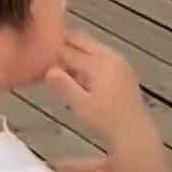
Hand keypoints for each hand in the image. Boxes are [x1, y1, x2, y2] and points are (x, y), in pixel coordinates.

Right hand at [45, 32, 149, 146]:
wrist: (133, 129)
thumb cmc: (105, 120)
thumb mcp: (81, 105)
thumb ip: (64, 85)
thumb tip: (49, 69)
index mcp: (100, 64)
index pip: (72, 51)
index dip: (54, 50)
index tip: (38, 49)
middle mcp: (111, 56)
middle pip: (85, 42)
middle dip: (66, 42)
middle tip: (46, 46)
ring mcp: (120, 61)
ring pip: (94, 47)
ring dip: (77, 49)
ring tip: (58, 57)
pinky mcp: (124, 69)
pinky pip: (102, 55)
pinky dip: (88, 57)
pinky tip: (78, 69)